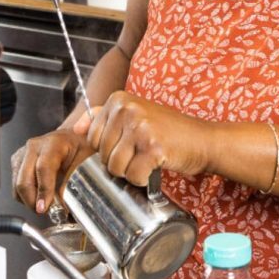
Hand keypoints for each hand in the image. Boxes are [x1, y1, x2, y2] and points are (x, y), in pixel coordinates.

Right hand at [12, 129, 94, 213]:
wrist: (72, 137)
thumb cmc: (80, 146)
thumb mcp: (84, 161)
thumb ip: (73, 181)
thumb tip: (63, 206)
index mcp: (53, 142)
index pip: (43, 168)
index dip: (43, 191)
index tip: (44, 208)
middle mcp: (34, 146)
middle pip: (24, 180)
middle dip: (33, 202)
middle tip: (47, 213)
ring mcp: (23, 154)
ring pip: (17, 186)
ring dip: (29, 201)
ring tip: (45, 205)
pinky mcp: (17, 162)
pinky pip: (15, 186)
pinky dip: (25, 196)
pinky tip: (39, 196)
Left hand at [72, 91, 210, 185]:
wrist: (202, 140)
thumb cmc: (168, 131)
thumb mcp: (135, 115)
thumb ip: (104, 118)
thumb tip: (76, 128)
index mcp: (118, 99)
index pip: (93, 138)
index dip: (110, 148)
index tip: (130, 142)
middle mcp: (127, 109)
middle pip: (103, 155)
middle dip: (121, 161)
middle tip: (142, 151)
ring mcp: (141, 127)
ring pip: (115, 167)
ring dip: (131, 171)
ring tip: (148, 158)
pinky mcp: (153, 147)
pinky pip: (133, 176)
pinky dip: (144, 179)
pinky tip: (156, 166)